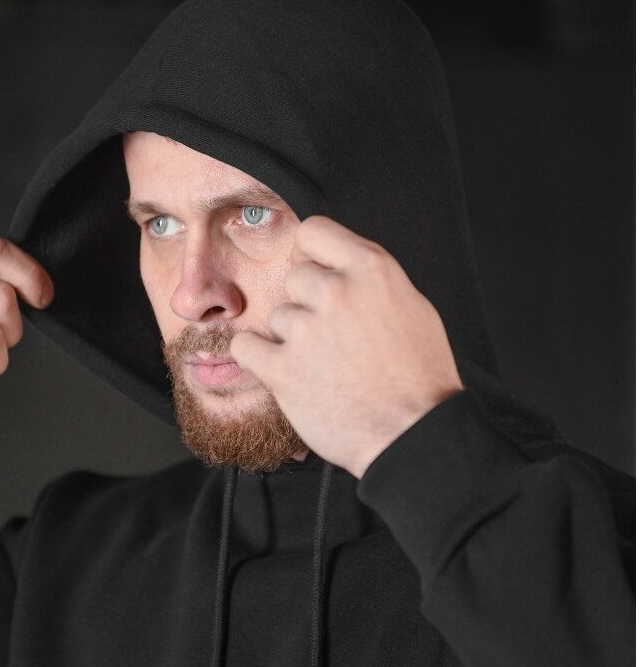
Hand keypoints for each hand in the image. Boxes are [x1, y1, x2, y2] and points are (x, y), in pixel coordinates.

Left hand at [230, 216, 463, 478]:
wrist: (413, 435)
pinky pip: (245, 346)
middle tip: (330, 335)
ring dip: (292, 338)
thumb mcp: (412, 307)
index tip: (317, 273)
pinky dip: (259, 358)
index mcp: (371, 269)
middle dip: (308, 303)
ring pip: (277, 316)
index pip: (314, 232)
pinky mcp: (281, 369)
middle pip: (294, 277)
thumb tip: (340, 269)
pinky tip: (283, 370)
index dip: (313, 256)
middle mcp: (335, 291)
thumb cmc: (420, 378)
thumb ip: (370, 281)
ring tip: (323, 365)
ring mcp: (305, 329)